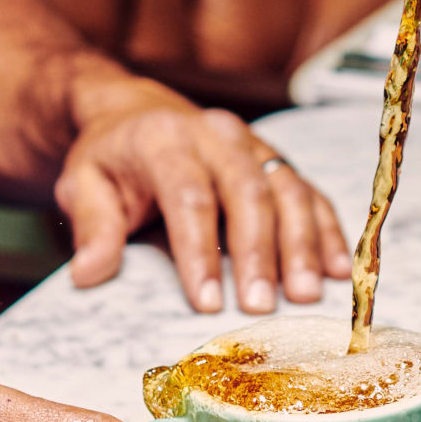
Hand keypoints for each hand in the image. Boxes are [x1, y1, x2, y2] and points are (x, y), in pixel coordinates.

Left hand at [54, 79, 352, 313]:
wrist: (139, 114)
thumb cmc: (111, 159)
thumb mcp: (82, 185)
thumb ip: (91, 227)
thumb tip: (89, 274)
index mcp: (166, 140)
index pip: (189, 198)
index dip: (199, 253)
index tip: (206, 303)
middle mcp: (218, 136)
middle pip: (248, 195)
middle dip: (258, 254)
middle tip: (261, 306)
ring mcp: (255, 146)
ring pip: (288, 193)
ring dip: (302, 246)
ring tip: (306, 295)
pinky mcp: (279, 161)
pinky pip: (311, 195)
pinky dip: (327, 232)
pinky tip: (338, 270)